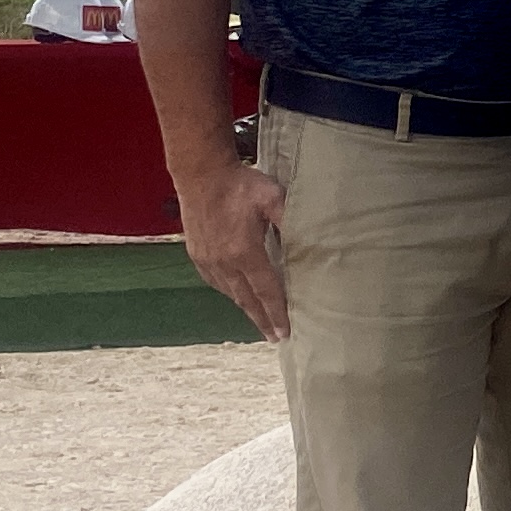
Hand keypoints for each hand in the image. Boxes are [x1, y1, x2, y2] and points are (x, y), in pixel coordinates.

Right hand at [176, 151, 287, 343]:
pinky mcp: (197, 254)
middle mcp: (224, 262)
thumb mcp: (273, 198)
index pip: (266, 291)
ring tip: (260, 321)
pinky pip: (215, 282)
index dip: (277, 313)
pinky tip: (237, 295)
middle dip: (262, 320)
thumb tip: (312, 238)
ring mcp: (207, 260)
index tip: (285, 332)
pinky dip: (229, 292)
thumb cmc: (240, 184)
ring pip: (230, 293)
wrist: (201, 173)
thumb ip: (291, 221)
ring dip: (246, 308)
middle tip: (275, 337)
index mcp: (245, 252)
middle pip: (247, 299)